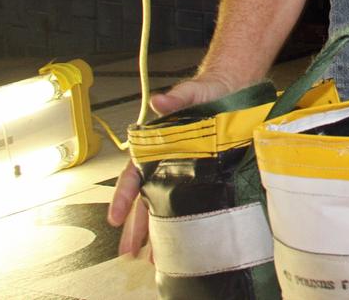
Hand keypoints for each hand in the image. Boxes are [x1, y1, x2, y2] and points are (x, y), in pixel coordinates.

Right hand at [106, 75, 235, 255]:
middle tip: (129, 251)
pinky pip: (188, 203)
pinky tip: (180, 240)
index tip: (115, 217)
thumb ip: (178, 97)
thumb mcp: (193, 91)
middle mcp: (165, 161)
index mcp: (155, 145)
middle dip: (134, 226)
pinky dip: (182, 222)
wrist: (233, 89)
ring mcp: (183, 171)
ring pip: (162, 206)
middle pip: (144, 199)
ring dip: (155, 232)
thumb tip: (161, 99)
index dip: (122, 197)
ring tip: (150, 257)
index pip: (133, 175)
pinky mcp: (203, 176)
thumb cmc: (208, 91)